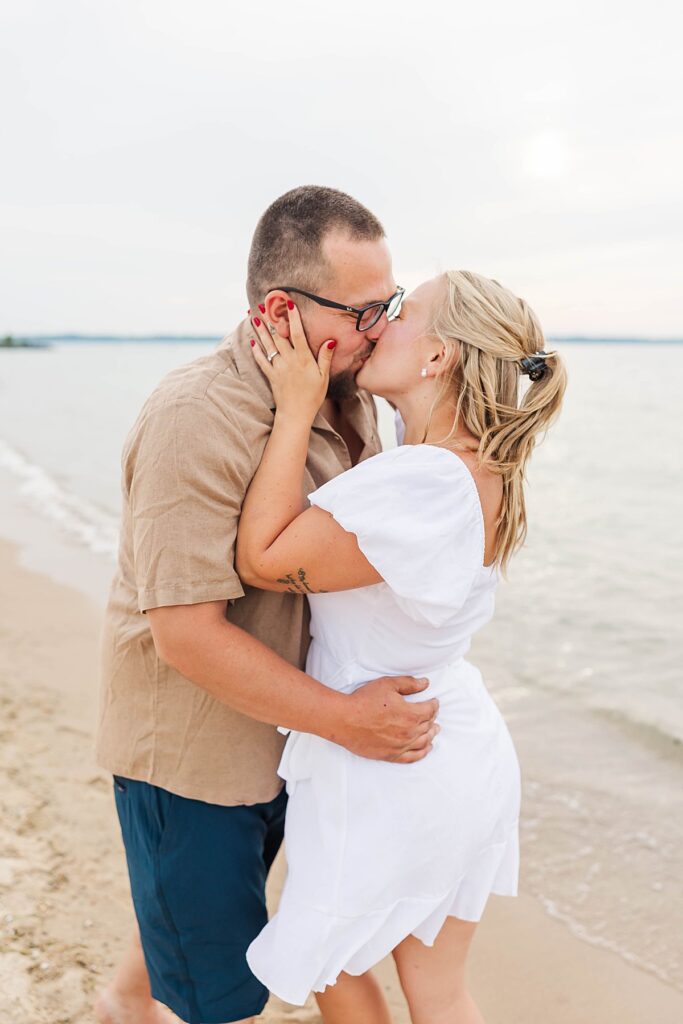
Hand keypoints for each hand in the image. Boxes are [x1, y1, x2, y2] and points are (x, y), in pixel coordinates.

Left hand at [250, 303, 335, 421]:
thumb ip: (325, 358)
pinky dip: (256, 350)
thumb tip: (330, 341)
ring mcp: (278, 368)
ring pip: (268, 345)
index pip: (297, 334)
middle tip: (264, 305)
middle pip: (279, 336)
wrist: (296, 414)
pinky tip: (252, 340)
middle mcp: (289, 361)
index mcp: (303, 359)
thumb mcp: (324, 377)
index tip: (289, 303)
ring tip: (254, 316)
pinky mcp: (271, 376)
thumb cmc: (313, 396)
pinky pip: (261, 360)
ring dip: (261, 330)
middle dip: (271, 319)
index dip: (293, 318)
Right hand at [332, 676, 439, 762]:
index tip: (434, 701)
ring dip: (431, 735)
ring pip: (423, 742)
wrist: (345, 720)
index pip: (430, 710)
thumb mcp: (388, 685)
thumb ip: (409, 684)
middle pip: (428, 726)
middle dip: (433, 718)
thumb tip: (425, 683)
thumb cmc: (364, 701)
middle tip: (433, 715)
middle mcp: (409, 732)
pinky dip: (422, 753)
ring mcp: (401, 746)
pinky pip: (413, 757)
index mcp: (411, 714)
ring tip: (434, 731)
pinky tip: (426, 749)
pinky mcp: (391, 755)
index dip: (434, 704)